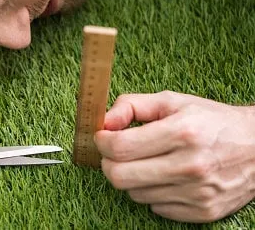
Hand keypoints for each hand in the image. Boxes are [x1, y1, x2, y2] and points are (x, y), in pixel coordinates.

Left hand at [95, 90, 254, 222]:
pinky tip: (166, 177)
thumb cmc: (211, 121)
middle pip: (120, 177)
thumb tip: (104, 121)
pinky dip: (152, 192)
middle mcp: (190, 165)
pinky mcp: (202, 212)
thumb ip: (132, 105)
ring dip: (132, 178)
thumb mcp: (173, 101)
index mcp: (181, 132)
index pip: (120, 147)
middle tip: (116, 153)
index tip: (102, 136)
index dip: (102, 142)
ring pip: (134, 194)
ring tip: (148, 162)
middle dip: (109, 163)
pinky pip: (155, 207)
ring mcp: (197, 193)